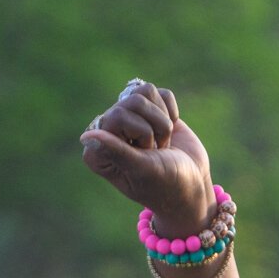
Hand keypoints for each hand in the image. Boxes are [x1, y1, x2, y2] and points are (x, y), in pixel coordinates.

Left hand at [80, 81, 214, 236]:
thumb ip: (116, 151)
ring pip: (146, 92)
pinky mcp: (149, 111)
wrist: (192, 185)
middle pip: (134, 100)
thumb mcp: (141, 169)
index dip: (142, 132)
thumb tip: (86, 136)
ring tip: (162, 144)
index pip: (119, 115)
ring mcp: (128, 119)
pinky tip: (170, 133)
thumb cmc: (165, 184)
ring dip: (163, 120)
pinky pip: (161, 93)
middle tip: (156, 151)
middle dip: (155, 127)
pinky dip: (172, 112)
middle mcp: (108, 132)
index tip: (147, 154)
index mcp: (98, 150)